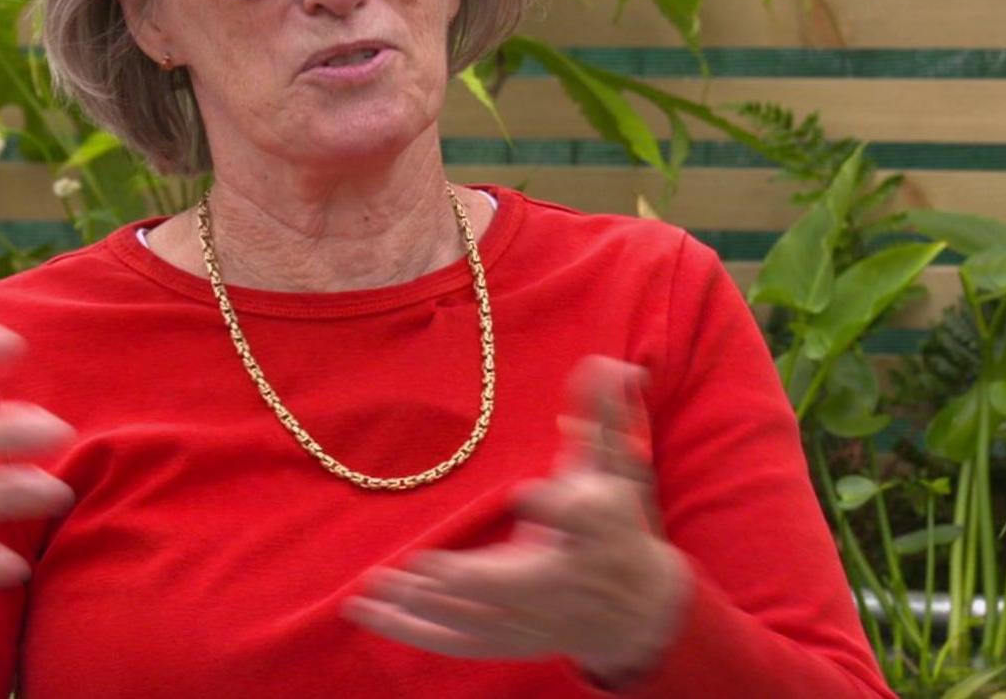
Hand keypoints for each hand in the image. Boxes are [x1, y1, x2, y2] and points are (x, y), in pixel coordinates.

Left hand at [344, 356, 690, 683]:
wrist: (639, 607)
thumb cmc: (620, 525)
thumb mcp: (617, 470)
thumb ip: (605, 417)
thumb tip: (605, 362)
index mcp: (597, 535)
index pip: (584, 519)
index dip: (558, 507)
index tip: (525, 490)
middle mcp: (564, 582)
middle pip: (518, 586)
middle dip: (471, 581)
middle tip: (422, 566)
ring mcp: (535, 620)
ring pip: (476, 620)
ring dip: (424, 607)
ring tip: (374, 585)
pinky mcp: (509, 639)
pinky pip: (453, 642)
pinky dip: (410, 630)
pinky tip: (366, 613)